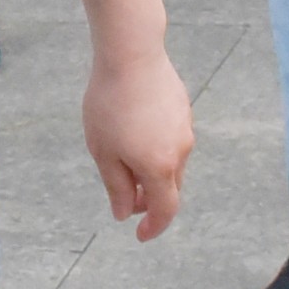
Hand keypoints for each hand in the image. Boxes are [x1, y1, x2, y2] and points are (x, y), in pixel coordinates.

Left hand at [69, 0, 192, 238]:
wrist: (131, 54)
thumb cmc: (110, 104)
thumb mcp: (103, 152)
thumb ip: (116, 187)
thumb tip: (124, 212)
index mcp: (160, 168)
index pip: (164, 210)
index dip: (154, 226)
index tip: (140, 234)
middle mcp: (180, 152)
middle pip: (169, 188)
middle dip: (149, 200)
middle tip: (125, 200)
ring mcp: (185, 129)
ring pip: (171, 163)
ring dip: (152, 172)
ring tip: (123, 161)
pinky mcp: (183, 109)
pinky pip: (172, 140)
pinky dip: (157, 149)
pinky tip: (134, 132)